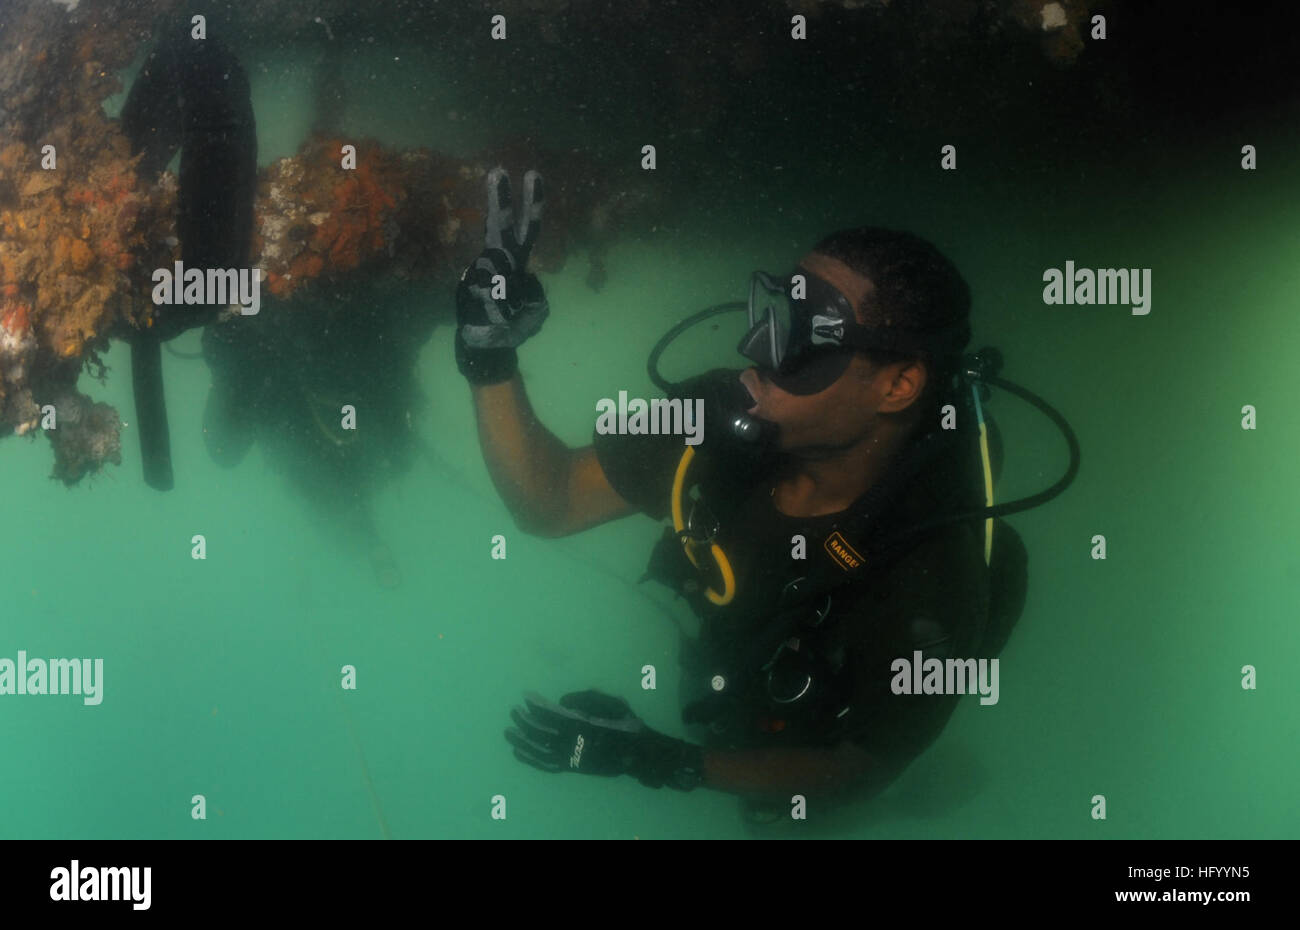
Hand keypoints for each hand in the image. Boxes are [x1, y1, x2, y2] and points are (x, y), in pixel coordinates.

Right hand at [454, 167, 548, 383]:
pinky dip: (494, 307)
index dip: (532, 203)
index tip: (532, 174)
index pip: (528, 229)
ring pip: (492, 268)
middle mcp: (498, 262)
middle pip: (502, 227)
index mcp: (516, 262)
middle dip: (502, 201)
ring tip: (501, 310)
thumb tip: (519, 282)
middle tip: (498, 170)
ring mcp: (481, 273)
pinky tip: (494, 316)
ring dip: (501, 292)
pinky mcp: (468, 289)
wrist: (489, 348)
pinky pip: (484, 292)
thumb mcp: (535, 308)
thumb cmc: (513, 324)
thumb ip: (533, 293)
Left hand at [505, 690, 704, 789]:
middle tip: (513, 711)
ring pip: (539, 751)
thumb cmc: (625, 724)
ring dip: (521, 741)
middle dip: (524, 721)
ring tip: (508, 731)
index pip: (551, 714)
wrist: (638, 754)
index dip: (536, 704)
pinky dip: (530, 759)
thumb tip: (561, 703)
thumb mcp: (611, 703)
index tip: (525, 695)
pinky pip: (546, 765)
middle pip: (541, 732)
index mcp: (582, 725)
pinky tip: (518, 752)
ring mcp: (571, 759)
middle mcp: (573, 744)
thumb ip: (586, 698)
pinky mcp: (572, 769)